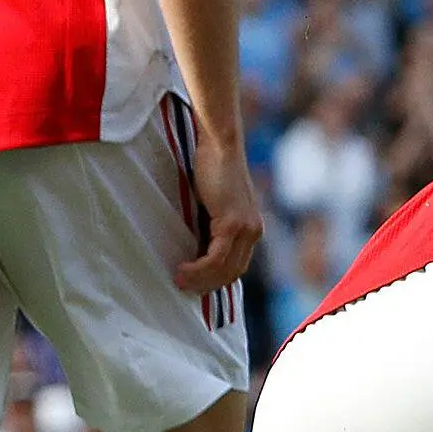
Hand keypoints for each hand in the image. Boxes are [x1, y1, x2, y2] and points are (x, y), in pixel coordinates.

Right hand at [176, 124, 261, 297]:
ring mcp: (247, 227)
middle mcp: (254, 231)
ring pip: (224, 269)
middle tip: (182, 287)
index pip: (237, 267)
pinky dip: (199, 268)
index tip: (193, 284)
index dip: (216, 280)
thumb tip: (192, 247)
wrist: (219, 144)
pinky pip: (217, 257)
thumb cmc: (211, 169)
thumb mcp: (212, 205)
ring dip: (199, 280)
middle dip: (207, 285)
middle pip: (232, 273)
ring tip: (178, 280)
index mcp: (252, 228)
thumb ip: (210, 225)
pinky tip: (182, 269)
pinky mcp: (234, 222)